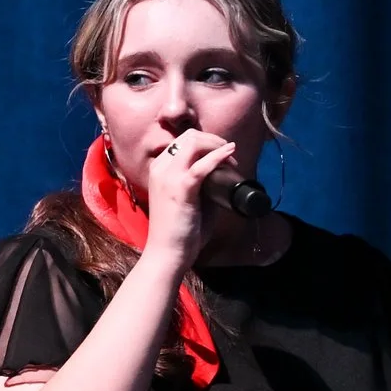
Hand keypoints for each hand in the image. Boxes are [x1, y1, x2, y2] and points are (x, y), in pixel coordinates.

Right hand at [131, 128, 236, 265]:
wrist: (167, 253)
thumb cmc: (179, 231)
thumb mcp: (189, 199)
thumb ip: (201, 183)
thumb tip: (221, 172)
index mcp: (159, 170)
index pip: (182, 141)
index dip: (205, 142)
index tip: (222, 153)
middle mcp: (160, 168)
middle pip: (188, 136)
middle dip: (213, 139)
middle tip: (229, 152)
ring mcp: (168, 177)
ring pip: (194, 143)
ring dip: (216, 145)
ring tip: (231, 155)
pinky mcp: (181, 189)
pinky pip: (202, 165)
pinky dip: (218, 156)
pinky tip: (230, 154)